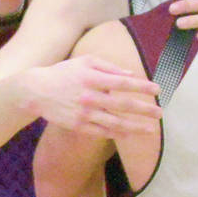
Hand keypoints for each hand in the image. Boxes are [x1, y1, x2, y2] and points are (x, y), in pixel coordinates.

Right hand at [24, 56, 160, 137]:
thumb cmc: (64, 73)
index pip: (123, 83)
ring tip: (150, 129)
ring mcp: (84, 113)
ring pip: (114, 122)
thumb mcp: (85, 61)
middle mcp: (90, 97)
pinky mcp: (78, 125)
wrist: (37, 91)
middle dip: (144, 110)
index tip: (158, 89)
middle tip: (160, 113)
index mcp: (92, 78)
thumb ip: (108, 67)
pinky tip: (129, 135)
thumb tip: (130, 74)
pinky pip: (101, 131)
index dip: (141, 86)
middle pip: (122, 105)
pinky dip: (116, 134)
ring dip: (134, 127)